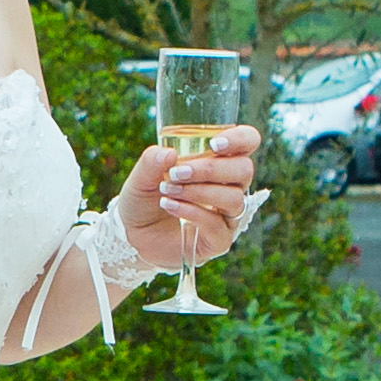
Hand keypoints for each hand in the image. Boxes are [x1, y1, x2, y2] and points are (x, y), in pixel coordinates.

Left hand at [120, 126, 261, 267]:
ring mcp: (227, 216)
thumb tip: (170, 154)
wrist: (132, 236)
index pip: (248, 142)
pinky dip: (192, 212)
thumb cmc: (144, 199)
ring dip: (198, 191)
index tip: (214, 144)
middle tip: (176, 173)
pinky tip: (169, 205)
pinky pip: (217, 225)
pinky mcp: (218, 241)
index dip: (240, 139)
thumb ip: (152, 161)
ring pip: (233, 198)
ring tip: (168, 190)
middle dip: (210, 169)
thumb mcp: (141, 176)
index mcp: (219, 162)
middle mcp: (229, 187)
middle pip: (244, 170)